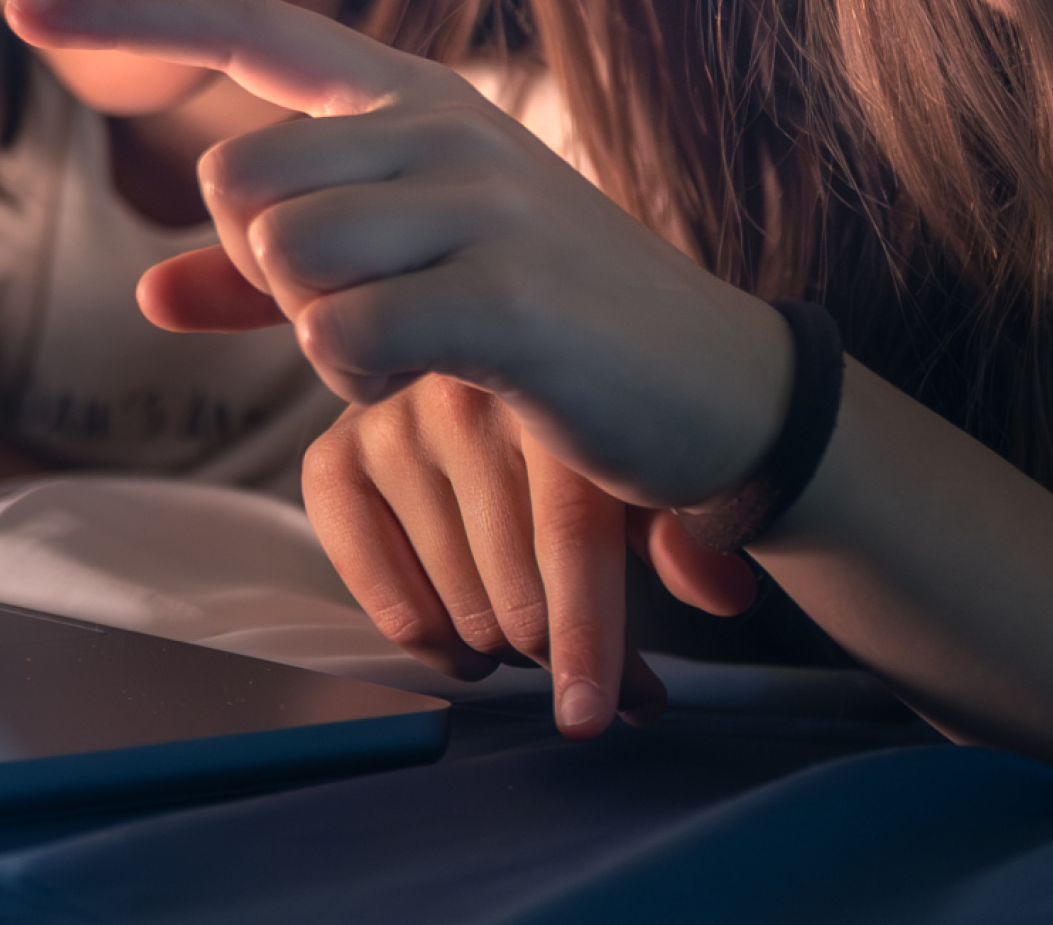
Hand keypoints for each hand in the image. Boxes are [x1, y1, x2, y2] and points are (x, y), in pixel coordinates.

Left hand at [9, 0, 793, 514]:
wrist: (710, 389)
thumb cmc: (539, 323)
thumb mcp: (402, 276)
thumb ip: (272, 281)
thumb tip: (147, 292)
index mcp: (408, 96)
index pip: (248, 26)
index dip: (134, 17)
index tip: (27, 10)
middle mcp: (437, 123)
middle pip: (233, 179)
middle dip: (258, 266)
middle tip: (352, 307)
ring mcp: (478, 201)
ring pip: (281, 257)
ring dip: (312, 330)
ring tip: (404, 343)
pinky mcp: (503, 296)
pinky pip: (340, 336)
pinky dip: (355, 377)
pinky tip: (425, 378)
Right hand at [309, 377, 764, 734]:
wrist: (490, 337)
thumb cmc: (584, 421)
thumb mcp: (643, 460)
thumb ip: (679, 528)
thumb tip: (721, 595)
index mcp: (552, 391)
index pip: (570, 538)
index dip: (590, 639)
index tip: (595, 716)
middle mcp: (459, 398)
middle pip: (516, 593)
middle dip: (560, 654)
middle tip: (587, 667)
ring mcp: (388, 426)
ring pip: (460, 609)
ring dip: (500, 653)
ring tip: (525, 633)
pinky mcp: (332, 458)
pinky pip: (383, 598)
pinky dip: (428, 639)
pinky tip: (459, 636)